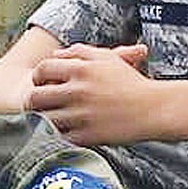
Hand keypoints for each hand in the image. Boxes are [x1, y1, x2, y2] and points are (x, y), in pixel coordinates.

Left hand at [23, 43, 154, 144]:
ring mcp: (80, 115)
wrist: (153, 108)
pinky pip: (59, 137)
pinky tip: (64, 130)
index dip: (37, 76)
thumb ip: (78, 52)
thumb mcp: (105, 58)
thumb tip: (53, 55)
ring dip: (44, 119)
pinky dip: (58, 134)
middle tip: (38, 104)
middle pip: (35, 97)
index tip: (41, 83)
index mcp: (81, 69)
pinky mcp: (85, 136)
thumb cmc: (129, 82)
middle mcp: (78, 91)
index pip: (41, 70)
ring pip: (44, 119)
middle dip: (33, 100)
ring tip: (50, 117)